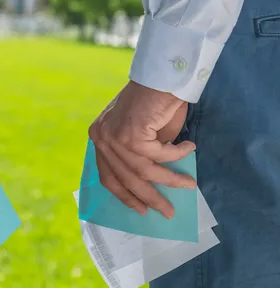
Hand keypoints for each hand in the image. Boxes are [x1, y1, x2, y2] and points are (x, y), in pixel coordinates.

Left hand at [88, 80, 195, 218]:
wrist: (161, 76)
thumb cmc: (153, 102)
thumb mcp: (140, 134)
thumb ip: (138, 155)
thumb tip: (151, 186)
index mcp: (99, 136)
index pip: (107, 175)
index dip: (125, 195)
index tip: (139, 209)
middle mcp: (101, 138)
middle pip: (125, 178)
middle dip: (149, 197)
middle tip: (167, 211)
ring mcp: (113, 137)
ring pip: (144, 172)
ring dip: (170, 180)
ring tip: (189, 184)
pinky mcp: (130, 136)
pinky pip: (159, 156)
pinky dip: (176, 155)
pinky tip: (188, 148)